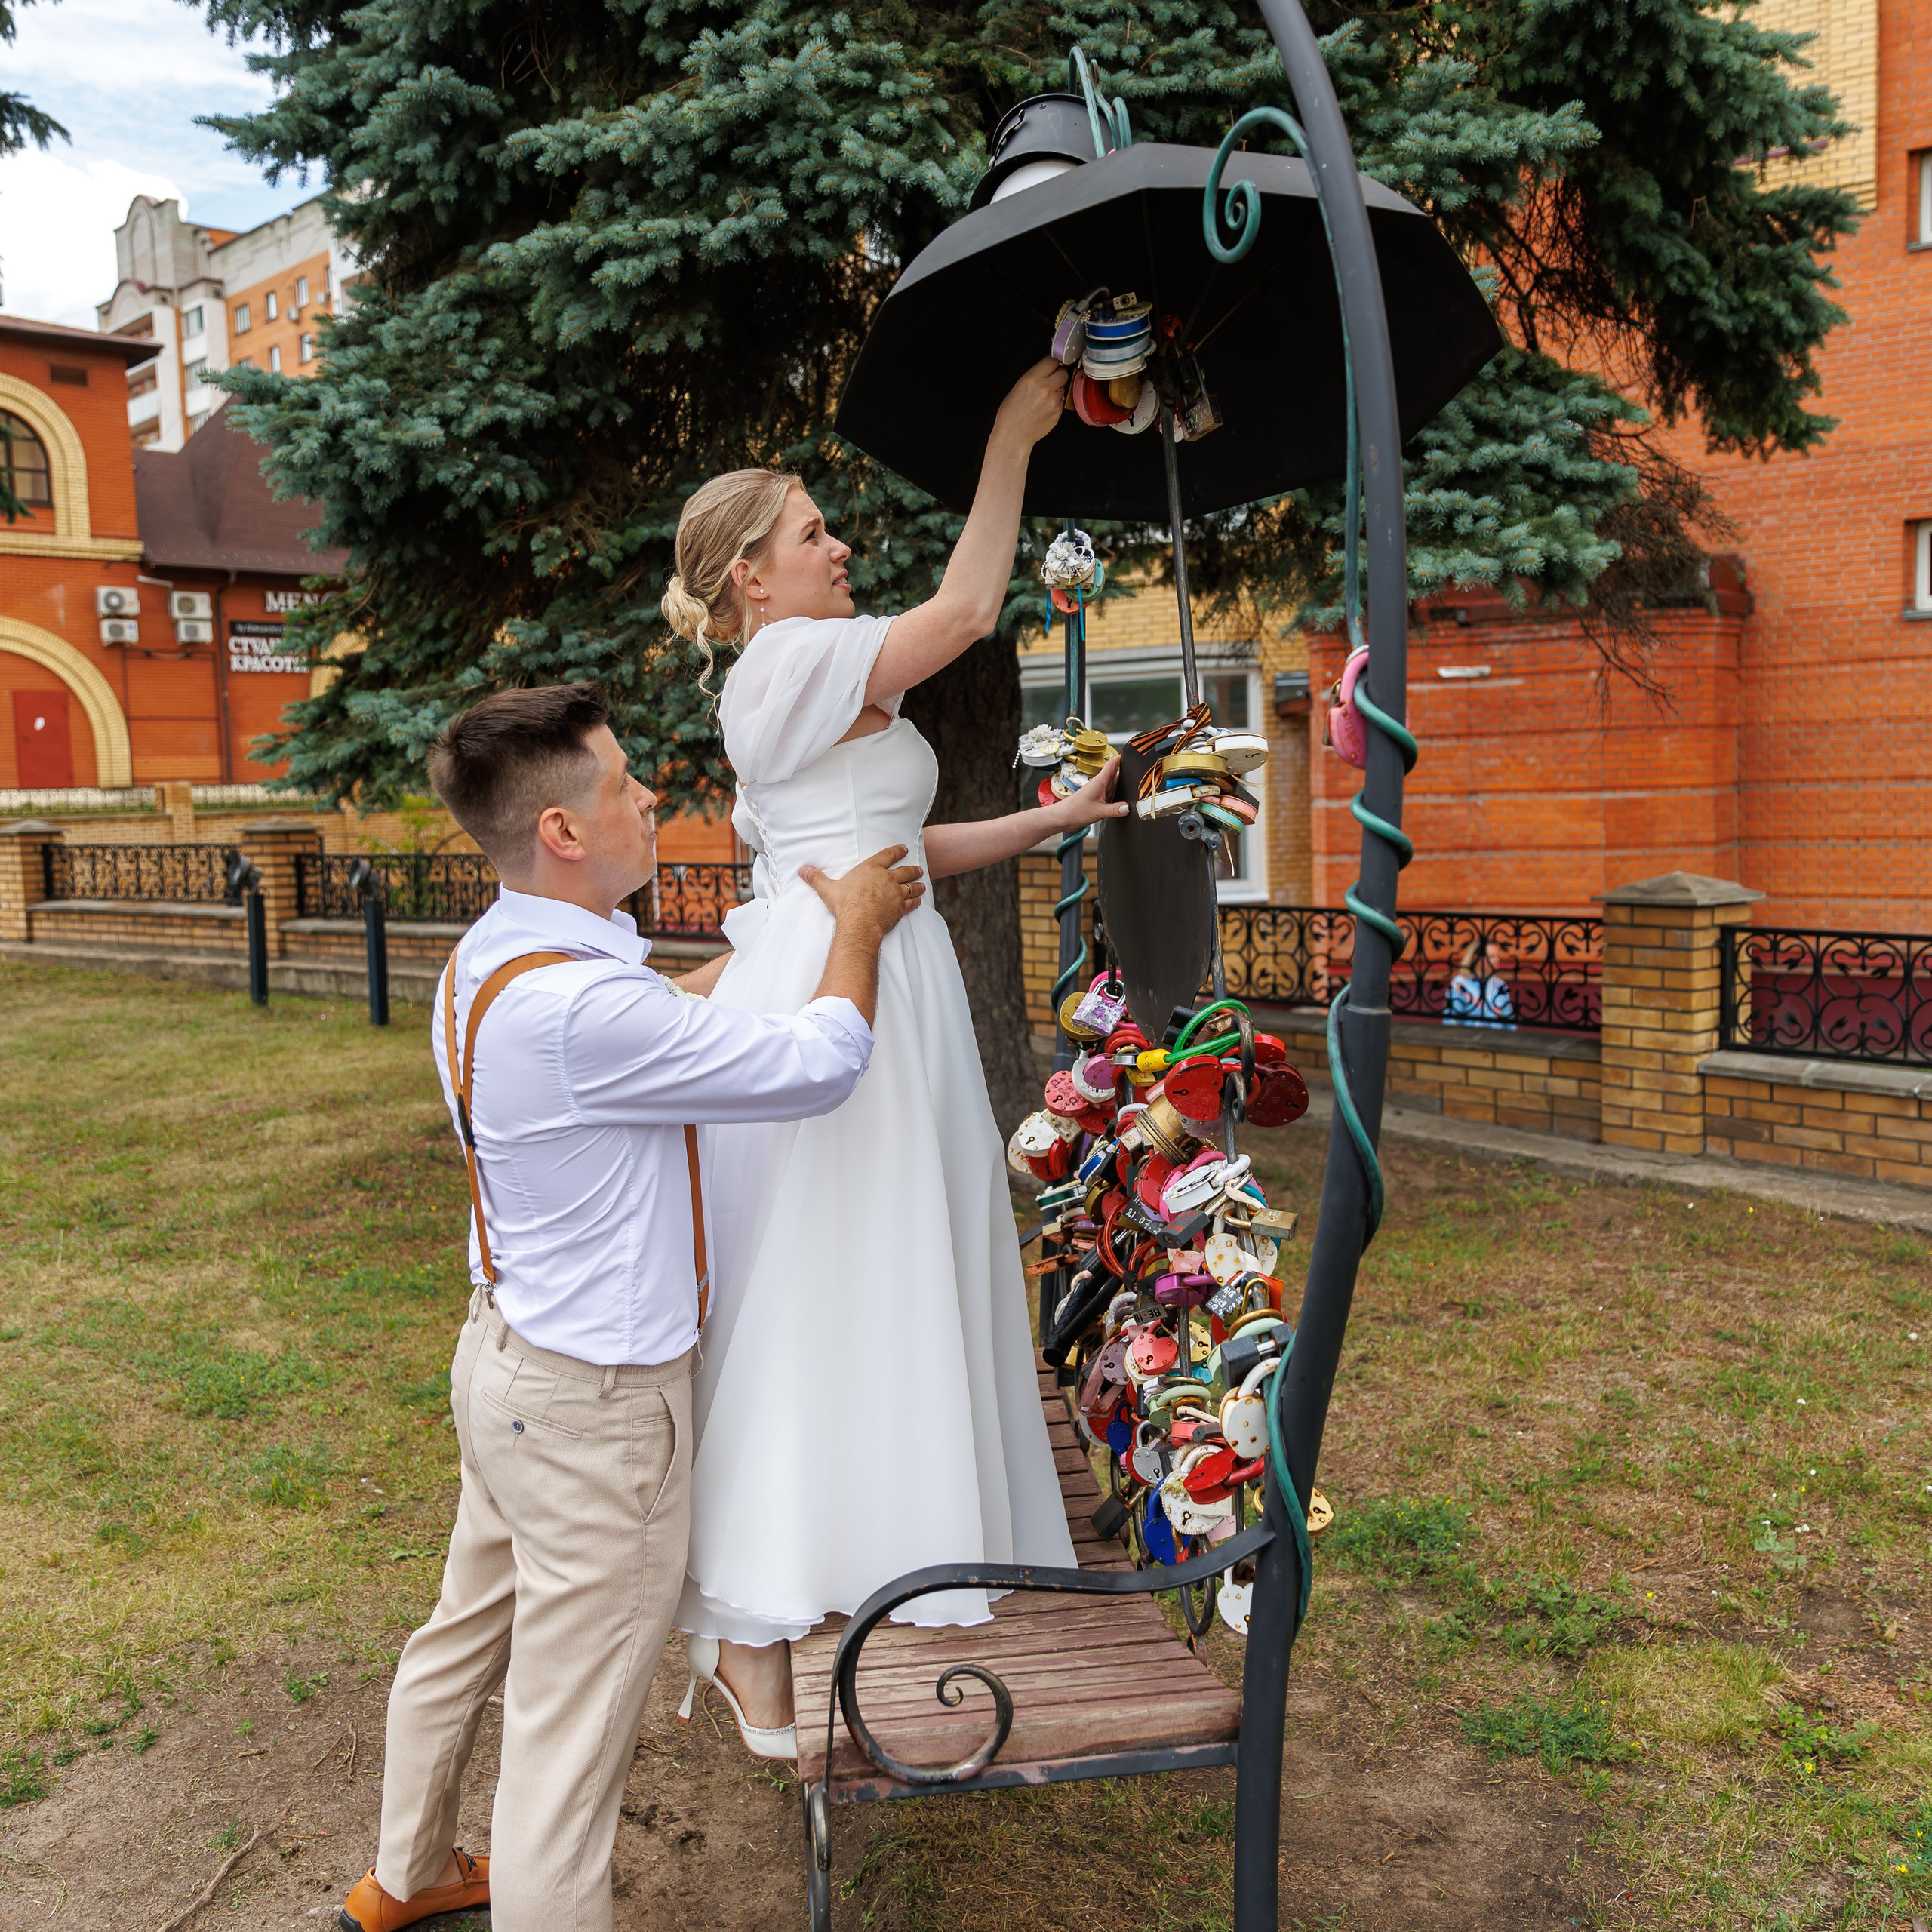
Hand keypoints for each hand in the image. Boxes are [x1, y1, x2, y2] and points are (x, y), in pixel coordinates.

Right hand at [800, 844, 926, 935]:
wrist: (859, 923)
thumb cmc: (845, 904)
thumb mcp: (828, 889)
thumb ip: (817, 878)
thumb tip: (802, 870)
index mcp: (871, 869)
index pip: (888, 856)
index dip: (897, 851)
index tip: (903, 849)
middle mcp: (887, 878)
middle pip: (905, 870)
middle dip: (913, 869)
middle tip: (918, 868)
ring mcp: (896, 893)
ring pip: (912, 886)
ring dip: (917, 884)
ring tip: (922, 883)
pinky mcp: (901, 908)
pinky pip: (912, 902)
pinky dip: (917, 901)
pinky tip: (919, 900)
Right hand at [992, 357, 1069, 449]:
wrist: (1013, 436)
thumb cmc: (1011, 413)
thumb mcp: (1018, 386)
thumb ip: (1035, 375)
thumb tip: (1049, 368)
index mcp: (1032, 379)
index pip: (1052, 360)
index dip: (1054, 361)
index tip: (1054, 362)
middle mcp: (1044, 389)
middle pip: (1063, 373)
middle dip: (1059, 374)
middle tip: (1050, 380)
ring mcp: (1053, 402)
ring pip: (1063, 388)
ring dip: (1057, 389)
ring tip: (1043, 398)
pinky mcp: (1057, 412)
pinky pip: (1061, 402)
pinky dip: (1056, 402)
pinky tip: (1044, 408)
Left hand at [1051, 755, 1128, 830]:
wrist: (1062, 818)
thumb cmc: (1074, 811)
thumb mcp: (1098, 811)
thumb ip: (1115, 810)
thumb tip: (1128, 808)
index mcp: (1100, 781)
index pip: (1114, 763)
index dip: (1123, 757)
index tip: (1134, 755)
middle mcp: (1100, 784)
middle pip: (1118, 774)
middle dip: (1128, 775)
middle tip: (1139, 779)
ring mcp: (1100, 791)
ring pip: (1116, 785)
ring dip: (1123, 787)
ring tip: (1132, 791)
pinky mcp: (1099, 799)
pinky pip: (1112, 795)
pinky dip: (1118, 798)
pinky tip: (1121, 803)